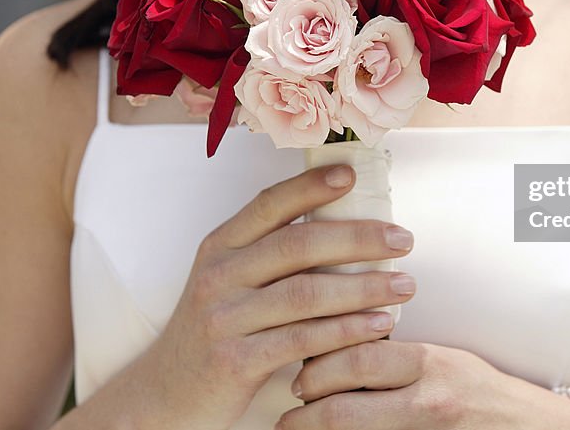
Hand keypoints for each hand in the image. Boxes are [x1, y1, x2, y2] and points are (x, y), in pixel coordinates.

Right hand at [131, 164, 416, 429]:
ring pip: (307, 293)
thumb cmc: (214, 331)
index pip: (269, 204)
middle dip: (358, 238)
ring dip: (364, 287)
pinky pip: (303, 339)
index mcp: (220, 246)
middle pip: (298, 244)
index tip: (352, 176)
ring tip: (404, 285)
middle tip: (404, 239)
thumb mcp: (228, 281)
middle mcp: (220, 275)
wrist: (165, 394)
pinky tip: (378, 325)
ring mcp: (225, 318)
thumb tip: (342, 226)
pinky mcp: (235, 361)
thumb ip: (270, 254)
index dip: (310, 186)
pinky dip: (347, 331)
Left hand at [279, 341, 569, 429]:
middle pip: (342, 405)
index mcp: (430, 364)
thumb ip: (396, 355)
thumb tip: (337, 348)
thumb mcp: (444, 360)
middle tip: (290, 409)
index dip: (319, 365)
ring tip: (298, 429)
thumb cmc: (482, 392)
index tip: (301, 374)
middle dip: (305, 410)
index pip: (358, 356)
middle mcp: (428, 401)